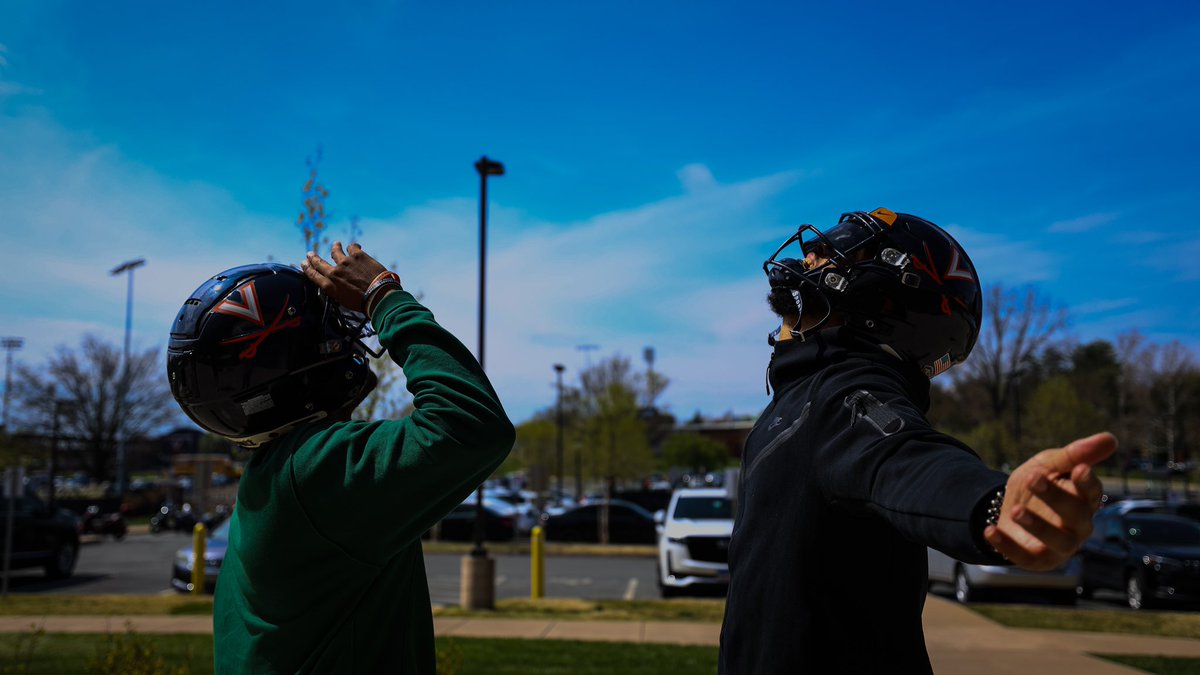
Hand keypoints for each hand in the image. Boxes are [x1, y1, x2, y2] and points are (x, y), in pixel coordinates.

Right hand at [300, 242, 391, 312]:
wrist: (378, 295)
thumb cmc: (363, 302)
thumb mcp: (343, 301)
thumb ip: (336, 290)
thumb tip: (336, 286)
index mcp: (329, 286)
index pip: (313, 275)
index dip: (307, 268)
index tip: (303, 263)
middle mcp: (334, 273)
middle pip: (318, 262)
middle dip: (313, 257)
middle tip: (310, 254)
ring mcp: (345, 262)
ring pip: (335, 251)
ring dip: (335, 247)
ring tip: (336, 244)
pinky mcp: (357, 255)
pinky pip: (352, 247)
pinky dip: (353, 247)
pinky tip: (355, 246)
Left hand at [984, 432, 1116, 570]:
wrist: (1007, 507)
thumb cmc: (1038, 483)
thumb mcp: (1048, 464)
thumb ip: (1074, 454)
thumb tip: (1110, 438)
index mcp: (1084, 499)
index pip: (1092, 492)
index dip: (1088, 482)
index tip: (1079, 468)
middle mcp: (1078, 525)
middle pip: (1077, 515)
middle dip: (1056, 498)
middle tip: (1033, 478)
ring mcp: (1060, 546)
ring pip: (1060, 541)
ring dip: (1038, 526)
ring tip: (1017, 510)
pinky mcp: (1038, 560)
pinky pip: (1026, 558)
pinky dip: (1008, 546)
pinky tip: (990, 531)